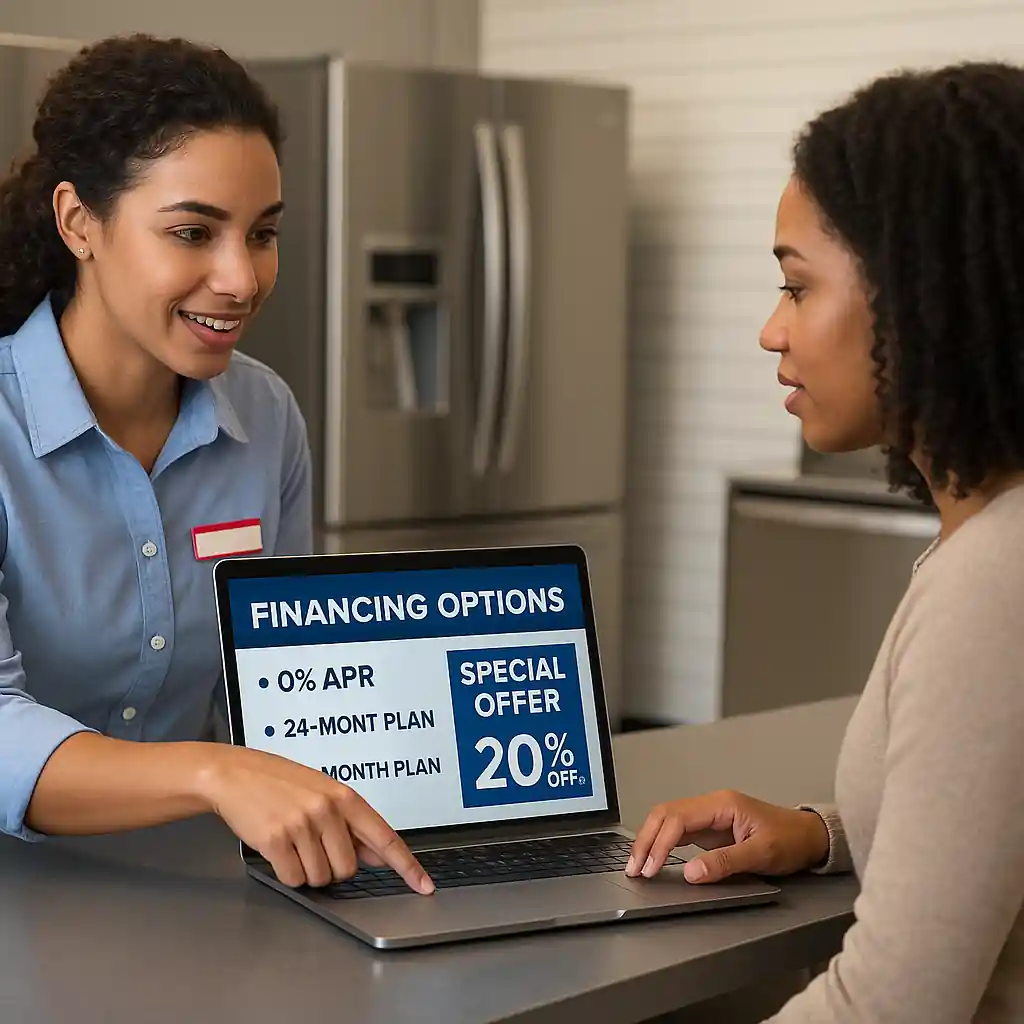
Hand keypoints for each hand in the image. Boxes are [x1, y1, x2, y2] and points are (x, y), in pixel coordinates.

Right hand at [195, 745, 433, 893]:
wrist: (234, 774)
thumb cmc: (280, 783)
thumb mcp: (323, 793)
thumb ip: (352, 825)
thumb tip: (378, 855)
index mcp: (345, 797)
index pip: (385, 837)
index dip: (407, 865)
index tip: (424, 885)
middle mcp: (327, 810)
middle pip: (348, 869)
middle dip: (332, 865)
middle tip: (313, 843)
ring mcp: (301, 825)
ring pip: (320, 878)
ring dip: (307, 869)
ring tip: (292, 840)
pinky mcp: (275, 840)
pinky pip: (293, 879)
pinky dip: (286, 872)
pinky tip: (278, 847)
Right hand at [626, 790, 828, 883]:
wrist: (810, 836)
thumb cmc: (791, 840)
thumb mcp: (762, 854)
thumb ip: (725, 862)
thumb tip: (691, 873)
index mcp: (721, 804)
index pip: (677, 818)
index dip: (660, 843)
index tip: (651, 868)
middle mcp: (711, 806)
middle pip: (665, 814)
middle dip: (646, 840)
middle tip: (634, 868)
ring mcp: (709, 816)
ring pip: (667, 821)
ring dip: (650, 841)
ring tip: (637, 866)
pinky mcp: (709, 829)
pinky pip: (677, 831)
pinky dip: (661, 845)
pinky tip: (653, 859)